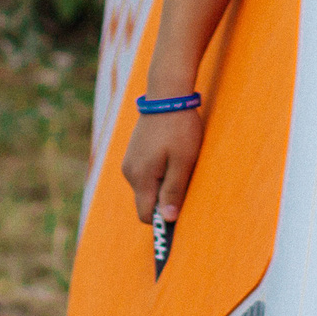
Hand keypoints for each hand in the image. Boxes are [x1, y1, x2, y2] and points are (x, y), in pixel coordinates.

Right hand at [122, 104, 202, 227]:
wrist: (167, 94)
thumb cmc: (180, 128)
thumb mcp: (183, 162)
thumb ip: (174, 191)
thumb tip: (166, 220)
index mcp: (140, 177)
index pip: (145, 215)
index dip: (162, 221)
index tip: (181, 215)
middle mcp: (130, 172)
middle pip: (146, 201)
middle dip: (165, 199)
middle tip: (186, 180)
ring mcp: (130, 161)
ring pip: (147, 187)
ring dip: (164, 183)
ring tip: (181, 163)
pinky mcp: (134, 152)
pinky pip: (146, 173)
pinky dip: (160, 172)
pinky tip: (173, 155)